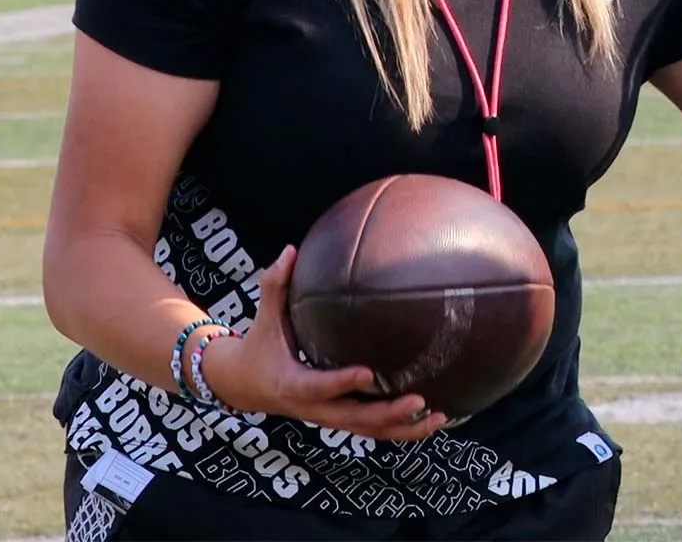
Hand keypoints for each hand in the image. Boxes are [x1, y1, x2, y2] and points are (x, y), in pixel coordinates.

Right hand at [201, 245, 449, 441]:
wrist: (244, 385)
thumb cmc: (258, 345)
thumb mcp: (264, 317)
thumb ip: (275, 285)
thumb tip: (290, 250)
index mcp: (292, 383)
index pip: (317, 387)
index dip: (341, 383)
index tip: (368, 373)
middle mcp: (313, 407)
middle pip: (352, 419)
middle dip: (386, 413)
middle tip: (419, 399)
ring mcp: (328, 417)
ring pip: (368, 431)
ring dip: (403, 428)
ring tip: (437, 417)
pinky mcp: (340, 420)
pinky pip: (372, 430)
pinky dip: (401, 429)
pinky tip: (432, 420)